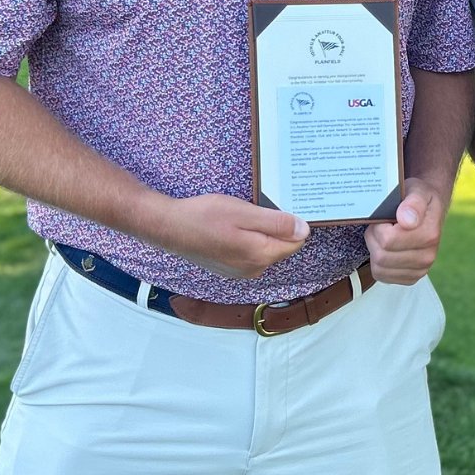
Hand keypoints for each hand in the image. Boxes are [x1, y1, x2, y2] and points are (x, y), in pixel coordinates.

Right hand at [154, 193, 308, 278]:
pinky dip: (251, 238)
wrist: (170, 227)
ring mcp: (240, 271)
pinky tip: (238, 224)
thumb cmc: (205, 216)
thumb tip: (304, 230)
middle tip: (268, 204)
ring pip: (266, 249)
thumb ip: (277, 223)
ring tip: (251, 212)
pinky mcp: (229, 267)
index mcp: (261, 255)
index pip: (296, 242)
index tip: (288, 205)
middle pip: (282, 247)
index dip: (296, 223)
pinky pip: (251, 252)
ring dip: (265, 232)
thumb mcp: (245, 212)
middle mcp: (254, 269)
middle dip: (281, 227)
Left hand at [365, 178, 444, 284]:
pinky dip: (378, 263)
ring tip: (383, 235)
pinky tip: (386, 249)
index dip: (379, 226)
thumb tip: (407, 220)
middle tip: (381, 225)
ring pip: (379, 268)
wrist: (429, 209)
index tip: (385, 216)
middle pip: (381, 256)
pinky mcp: (411, 278)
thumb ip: (413, 203)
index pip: (388, 240)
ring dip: (375, 250)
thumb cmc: (419, 198)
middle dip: (374, 238)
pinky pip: (382, 276)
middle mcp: (428, 256)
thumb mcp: (417, 191)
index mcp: (430, 234)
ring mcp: (420, 270)